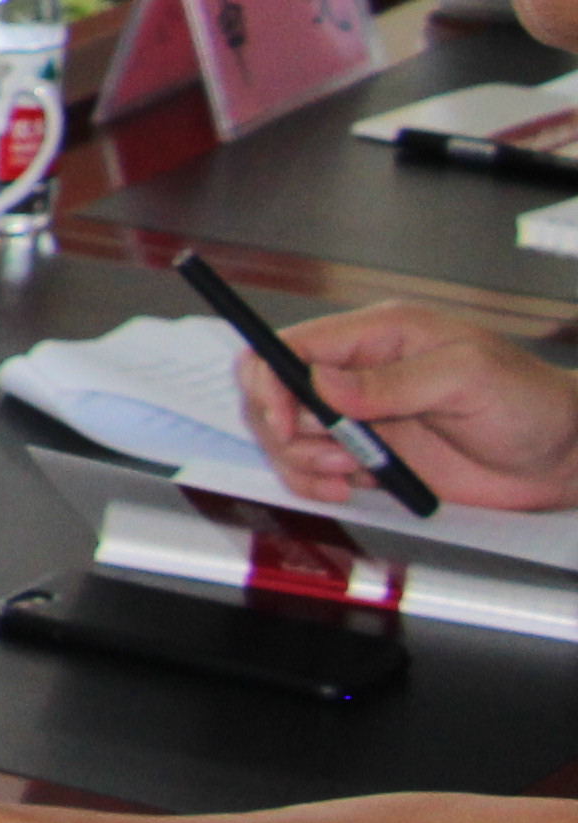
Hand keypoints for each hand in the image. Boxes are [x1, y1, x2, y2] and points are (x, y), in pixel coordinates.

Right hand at [238, 302, 577, 511]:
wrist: (563, 458)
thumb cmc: (531, 402)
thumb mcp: (467, 377)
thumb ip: (393, 381)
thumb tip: (325, 384)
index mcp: (380, 336)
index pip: (296, 345)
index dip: (274, 379)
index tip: (284, 417)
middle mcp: (362, 374)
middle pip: (277, 389)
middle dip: (282, 425)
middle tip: (317, 451)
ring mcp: (364, 417)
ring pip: (290, 434)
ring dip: (302, 460)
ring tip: (345, 474)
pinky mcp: (373, 457)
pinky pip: (317, 468)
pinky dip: (317, 482)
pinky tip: (348, 486)